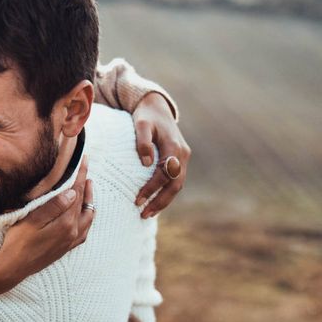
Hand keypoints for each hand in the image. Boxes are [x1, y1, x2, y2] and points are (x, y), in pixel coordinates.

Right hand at [0, 157, 94, 302]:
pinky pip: (85, 230)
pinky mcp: (66, 247)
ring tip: (88, 186)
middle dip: (85, 184)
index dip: (80, 175)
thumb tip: (72, 193)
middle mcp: (73, 232)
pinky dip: (87, 217)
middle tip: (85, 168)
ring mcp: (71, 241)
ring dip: (89, 200)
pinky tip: (84, 214)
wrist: (14, 268)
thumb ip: (54, 206)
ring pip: (87, 216)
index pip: (76, 194)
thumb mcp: (32, 220)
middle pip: (83, 203)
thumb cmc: (18, 242)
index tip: (84, 160)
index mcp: (66, 224)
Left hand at [132, 93, 189, 218]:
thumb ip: (143, 142)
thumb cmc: (146, 116)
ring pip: (177, 185)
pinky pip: (175, 180)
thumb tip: (146, 163)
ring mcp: (183, 157)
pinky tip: (154, 201)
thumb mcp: (140, 124)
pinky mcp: (180, 160)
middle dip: (160, 202)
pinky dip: (166, 192)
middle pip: (175, 185)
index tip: (137, 200)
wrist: (157, 108)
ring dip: (164, 200)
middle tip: (144, 214)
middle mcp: (182, 154)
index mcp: (174, 147)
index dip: (152, 188)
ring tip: (148, 213)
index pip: (165, 174)